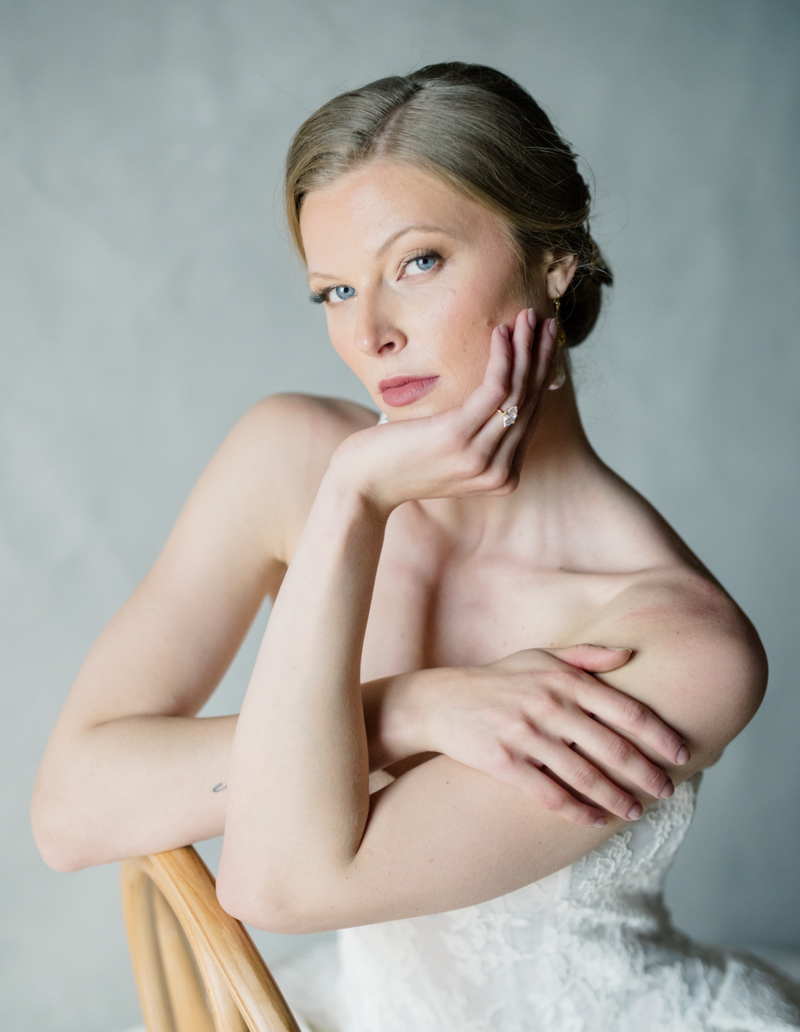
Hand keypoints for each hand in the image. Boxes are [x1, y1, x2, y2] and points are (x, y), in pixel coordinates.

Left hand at [329, 308, 557, 515]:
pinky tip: (501, 332)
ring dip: (526, 348)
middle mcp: (499, 473)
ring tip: (526, 317)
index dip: (540, 376)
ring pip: (518, 392)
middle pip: (530, 402)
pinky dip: (502, 356)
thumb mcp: (449, 451)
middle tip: (546, 321)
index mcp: (502, 477)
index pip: (531, 417)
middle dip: (541, 355)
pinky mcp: (459, 436)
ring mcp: (481, 458)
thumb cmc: (401, 461)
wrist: (363, 484)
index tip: (544, 343)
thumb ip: (478, 435)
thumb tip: (497, 395)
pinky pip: (495, 388)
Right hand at [395, 645, 688, 826]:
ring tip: (635, 811)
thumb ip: (587, 657)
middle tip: (666, 790)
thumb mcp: (540, 657)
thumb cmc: (498, 680)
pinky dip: (577, 810)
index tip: (681, 753)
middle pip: (611, 746)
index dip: (658, 734)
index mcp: (563, 678)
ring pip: (584, 775)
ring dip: (616, 797)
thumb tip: (630, 655)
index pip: (624, 709)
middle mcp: (548, 703)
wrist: (441, 702)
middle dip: (645, 773)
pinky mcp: (504, 761)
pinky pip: (550, 793)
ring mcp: (525, 733)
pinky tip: (595, 820)